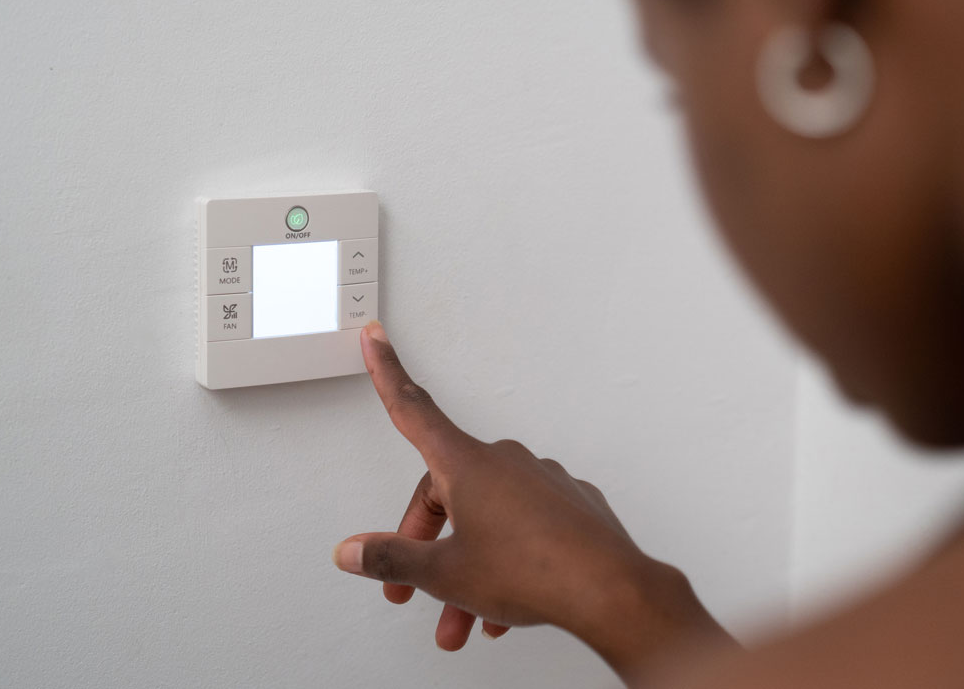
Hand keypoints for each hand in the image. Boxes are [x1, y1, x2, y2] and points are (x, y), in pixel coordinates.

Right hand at [334, 322, 734, 681]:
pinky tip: (507, 605)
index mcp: (467, 465)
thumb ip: (393, 559)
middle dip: (427, 545)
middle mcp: (505, 462)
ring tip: (465, 623)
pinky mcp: (572, 505)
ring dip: (469, 569)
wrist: (610, 591)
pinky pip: (525, 528)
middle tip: (412, 590)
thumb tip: (353, 551)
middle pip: (446, 493)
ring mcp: (543, 481)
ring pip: (488, 520)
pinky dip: (508, 561)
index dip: (387, 374)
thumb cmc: (535, 572)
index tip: (377, 340)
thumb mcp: (445, 573)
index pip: (413, 410)